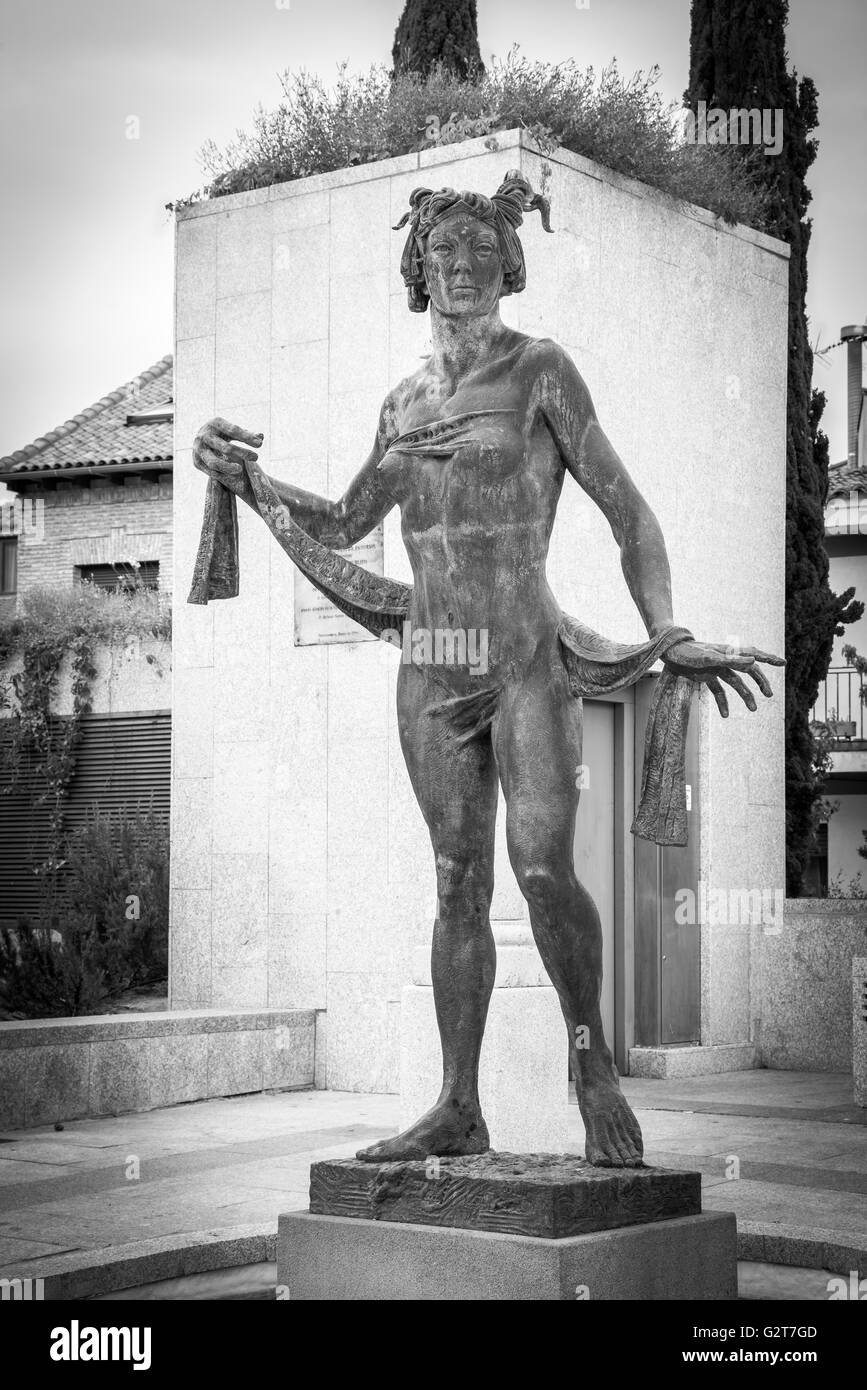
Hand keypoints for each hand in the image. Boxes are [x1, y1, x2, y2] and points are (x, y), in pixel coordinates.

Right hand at [193, 417, 262, 487]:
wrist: (200, 440)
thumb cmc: (222, 434)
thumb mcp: (233, 431)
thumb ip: (247, 434)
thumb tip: (261, 436)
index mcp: (215, 423)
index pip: (232, 430)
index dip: (247, 437)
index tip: (260, 444)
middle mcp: (204, 435)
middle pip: (225, 447)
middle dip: (241, 453)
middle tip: (256, 458)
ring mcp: (198, 449)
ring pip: (214, 462)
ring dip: (228, 468)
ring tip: (241, 470)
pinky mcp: (196, 462)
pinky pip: (210, 471)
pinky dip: (222, 474)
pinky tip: (233, 474)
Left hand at [662, 638, 783, 716]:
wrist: (667, 652)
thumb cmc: (687, 652)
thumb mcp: (708, 657)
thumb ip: (730, 659)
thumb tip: (753, 660)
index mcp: (728, 652)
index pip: (753, 655)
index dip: (768, 659)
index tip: (783, 663)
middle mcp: (725, 660)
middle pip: (747, 671)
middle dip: (760, 682)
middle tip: (769, 695)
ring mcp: (715, 668)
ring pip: (735, 683)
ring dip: (744, 696)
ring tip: (753, 710)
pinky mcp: (705, 676)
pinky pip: (717, 690)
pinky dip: (722, 702)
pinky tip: (724, 716)